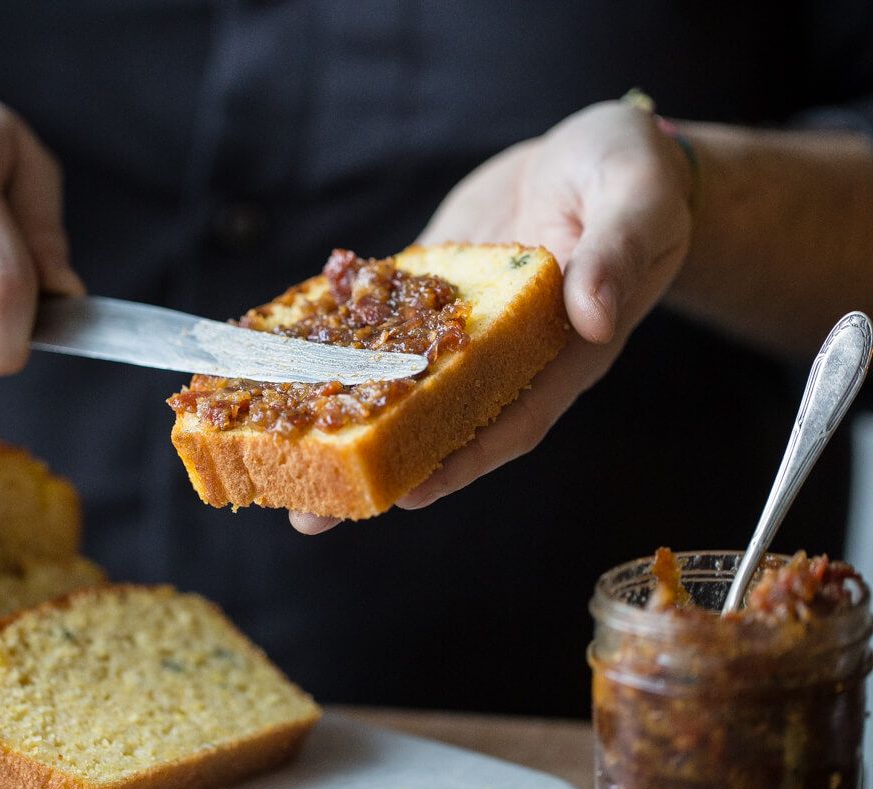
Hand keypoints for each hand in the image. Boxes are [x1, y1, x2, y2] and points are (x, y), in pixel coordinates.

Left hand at [291, 100, 693, 533]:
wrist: (591, 150)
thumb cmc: (634, 173)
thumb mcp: (638, 201)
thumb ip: (618, 254)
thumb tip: (592, 315)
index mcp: (561, 348)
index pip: (511, 420)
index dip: (463, 460)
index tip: (410, 493)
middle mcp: (506, 352)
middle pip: (441, 422)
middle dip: (378, 467)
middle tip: (310, 515)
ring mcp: (462, 323)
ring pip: (399, 382)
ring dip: (343, 420)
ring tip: (274, 457)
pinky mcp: (430, 288)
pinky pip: (380, 322)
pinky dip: (337, 345)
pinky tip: (285, 365)